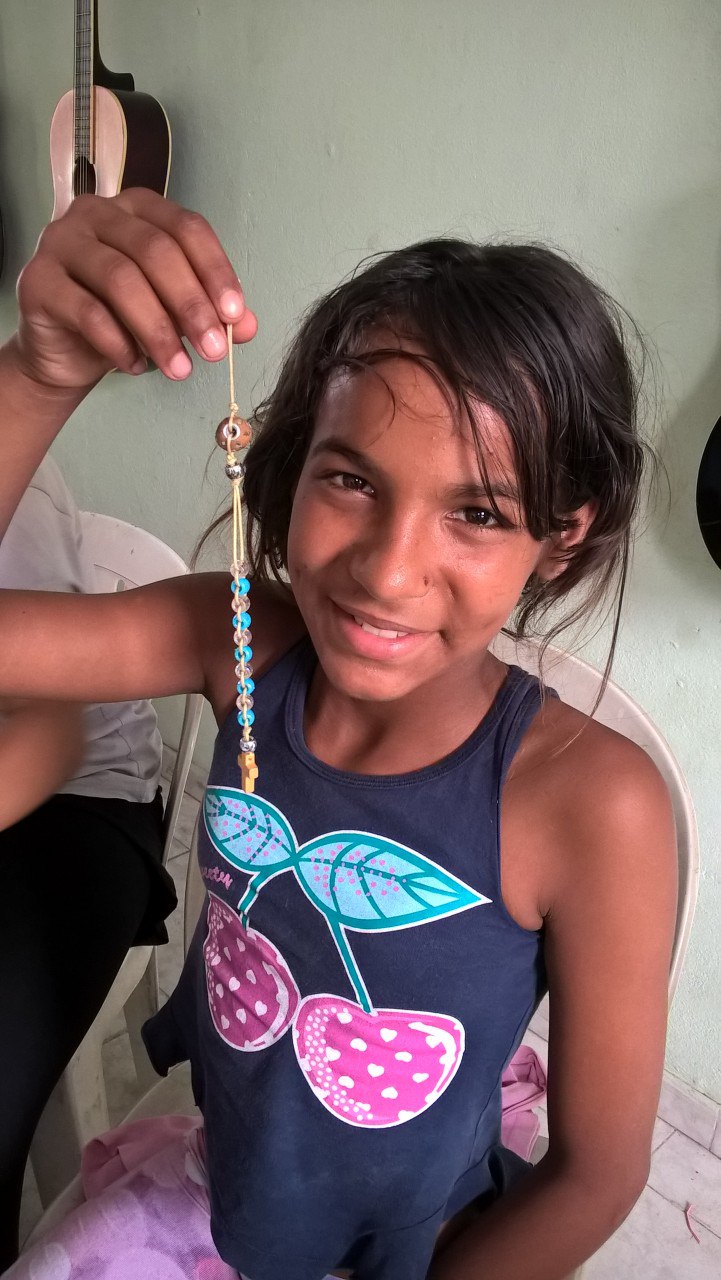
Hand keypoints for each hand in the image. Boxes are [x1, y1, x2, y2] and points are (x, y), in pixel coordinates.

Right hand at [14, 188, 257, 390]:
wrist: (66, 352)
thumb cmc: (123, 320)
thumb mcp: (174, 314)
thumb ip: (212, 313)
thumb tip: (248, 326)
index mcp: (138, 209)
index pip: (186, 228)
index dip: (216, 271)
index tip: (236, 316)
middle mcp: (98, 213)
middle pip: (155, 251)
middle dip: (191, 305)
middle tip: (213, 350)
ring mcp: (62, 241)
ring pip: (121, 279)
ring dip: (157, 330)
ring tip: (179, 369)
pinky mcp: (38, 280)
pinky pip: (86, 311)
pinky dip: (118, 344)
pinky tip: (136, 366)